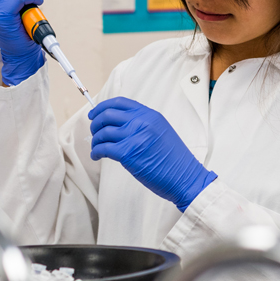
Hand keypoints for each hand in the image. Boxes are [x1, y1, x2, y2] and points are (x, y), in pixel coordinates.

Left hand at [88, 97, 216, 211]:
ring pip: (103, 132)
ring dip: (95, 140)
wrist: (185, 177)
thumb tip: (116, 124)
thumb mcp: (160, 131)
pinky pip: (104, 148)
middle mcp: (141, 122)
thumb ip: (141, 123)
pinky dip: (96, 152)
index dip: (102, 107)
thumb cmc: (174, 159)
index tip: (94, 114)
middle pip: (107, 115)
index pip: (119, 102)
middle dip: (96, 123)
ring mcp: (135, 137)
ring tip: (96, 147)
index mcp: (149, 115)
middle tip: (93, 132)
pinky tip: (96, 156)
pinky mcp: (128, 153)